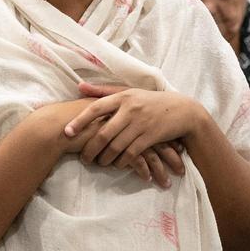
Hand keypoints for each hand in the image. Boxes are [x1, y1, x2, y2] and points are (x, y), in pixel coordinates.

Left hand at [65, 83, 202, 174]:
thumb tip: (79, 86)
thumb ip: (104, 91)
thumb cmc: (150, 101)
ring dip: (105, 158)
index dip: (80, 120)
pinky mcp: (151, 136)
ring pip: (116, 145)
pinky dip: (122, 161)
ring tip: (99, 163)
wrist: (182, 111)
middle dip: (91, 148)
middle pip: (104, 132)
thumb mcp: (129, 92)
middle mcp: (131, 108)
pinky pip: (131, 153)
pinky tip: (117, 164)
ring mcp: (141, 123)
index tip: (67, 132)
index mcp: (123, 96)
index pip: (96, 107)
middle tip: (83, 158)